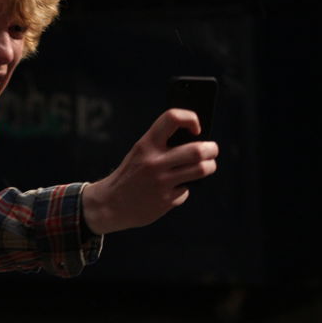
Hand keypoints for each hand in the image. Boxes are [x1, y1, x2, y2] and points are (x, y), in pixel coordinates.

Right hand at [80, 109, 218, 234]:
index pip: (172, 118)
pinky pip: (186, 191)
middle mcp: (154, 162)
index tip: (196, 127)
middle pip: (197, 150)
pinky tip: (174, 189)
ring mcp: (161, 183)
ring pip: (201, 170)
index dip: (190, 118)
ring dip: (209, 167)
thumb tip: (196, 140)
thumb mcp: (140, 153)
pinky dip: (184, 189)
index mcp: (146, 144)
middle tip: (212, 150)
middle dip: (212, 149)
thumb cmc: (130, 174)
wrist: (109, 204)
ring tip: (207, 166)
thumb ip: (162, 145)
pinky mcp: (166, 201)